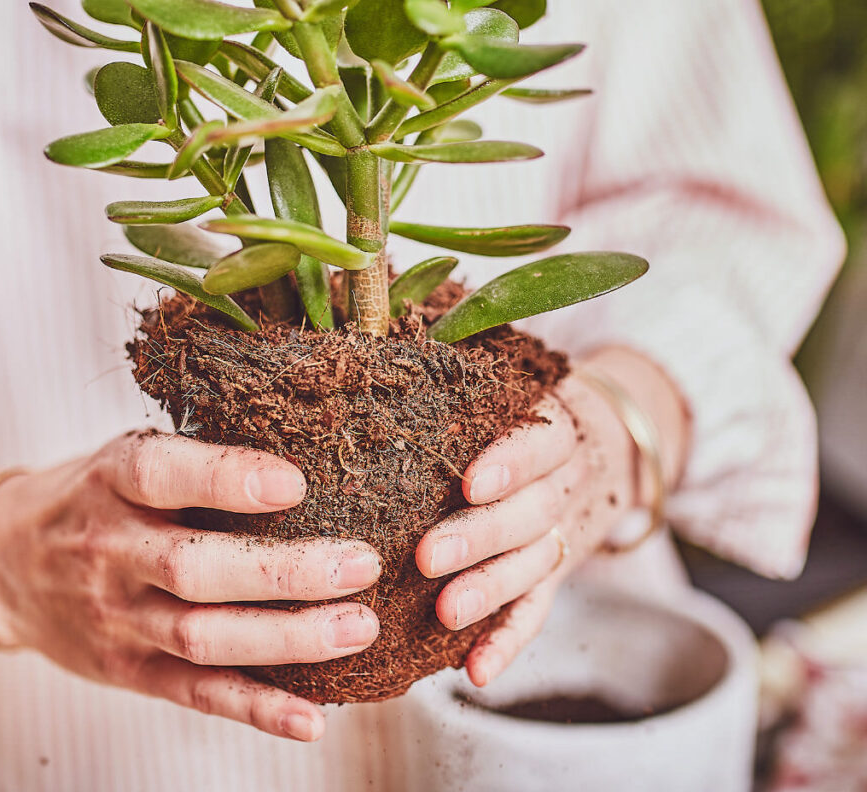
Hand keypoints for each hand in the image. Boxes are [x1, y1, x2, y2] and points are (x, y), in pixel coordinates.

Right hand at [0, 432, 381, 742]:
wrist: (6, 562)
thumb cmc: (94, 494)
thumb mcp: (123, 454)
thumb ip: (192, 458)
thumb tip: (305, 447)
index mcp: (109, 481)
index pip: (161, 475)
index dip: (228, 479)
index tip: (298, 481)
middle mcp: (108, 551)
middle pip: (196, 569)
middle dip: (284, 572)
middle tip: (361, 563)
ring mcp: (116, 618)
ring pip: (203, 637)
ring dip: (288, 639)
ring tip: (359, 626)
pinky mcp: (127, 669)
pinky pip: (194, 694)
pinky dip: (255, 708)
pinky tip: (311, 717)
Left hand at [415, 346, 687, 686]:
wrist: (615, 445)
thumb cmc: (533, 409)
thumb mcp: (522, 381)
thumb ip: (469, 371)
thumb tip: (387, 331)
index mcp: (557, 428)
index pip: (540, 443)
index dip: (509, 463)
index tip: (467, 481)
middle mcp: (567, 483)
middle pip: (531, 513)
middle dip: (480, 537)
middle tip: (426, 555)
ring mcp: (566, 533)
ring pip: (535, 566)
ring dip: (491, 592)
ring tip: (444, 612)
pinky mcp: (559, 573)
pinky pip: (540, 610)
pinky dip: (511, 641)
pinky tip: (477, 671)